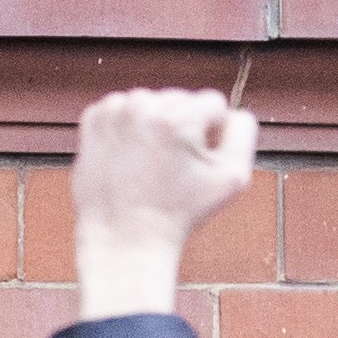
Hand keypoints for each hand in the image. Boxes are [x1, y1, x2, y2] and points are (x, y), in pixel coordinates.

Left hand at [71, 88, 256, 319]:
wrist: (124, 238)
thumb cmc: (181, 211)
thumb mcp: (232, 178)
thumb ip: (244, 131)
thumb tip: (230, 110)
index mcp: (177, 117)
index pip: (214, 103)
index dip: (212, 135)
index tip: (195, 164)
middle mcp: (142, 104)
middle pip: (182, 99)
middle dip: (182, 127)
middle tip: (170, 169)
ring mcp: (113, 110)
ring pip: (155, 103)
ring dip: (157, 126)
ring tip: (149, 164)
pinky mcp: (94, 118)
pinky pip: (128, 110)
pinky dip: (131, 129)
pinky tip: (130, 158)